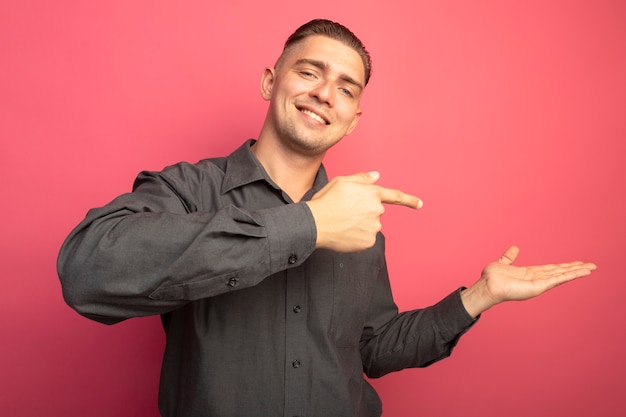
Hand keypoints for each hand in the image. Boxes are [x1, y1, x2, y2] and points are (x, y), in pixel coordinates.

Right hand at [306, 171, 421, 251]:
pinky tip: (345, 233)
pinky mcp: (368, 242)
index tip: (420, 204)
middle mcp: (377, 210)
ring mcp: (374, 227)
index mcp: (372, 193)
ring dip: (360, 225)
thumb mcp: (342, 182)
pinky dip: (357, 237)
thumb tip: (376, 176)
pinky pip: (366, 239)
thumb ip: (362, 179)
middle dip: (364, 212)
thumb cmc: (326, 201)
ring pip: (370, 226)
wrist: (316, 223)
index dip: (410, 200)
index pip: (396, 196)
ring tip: (342, 223)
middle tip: (345, 212)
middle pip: (375, 212)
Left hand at [461, 246, 596, 317]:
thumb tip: (515, 248)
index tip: (576, 263)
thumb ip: (510, 257)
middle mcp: (537, 279)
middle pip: (560, 272)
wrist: (487, 286)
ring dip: (577, 272)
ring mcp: (539, 284)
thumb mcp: (503, 263)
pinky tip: (581, 272)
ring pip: (562, 275)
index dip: (564, 266)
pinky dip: (570, 276)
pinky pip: (557, 279)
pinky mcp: (539, 287)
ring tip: (591, 268)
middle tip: (591, 265)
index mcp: (530, 273)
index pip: (551, 269)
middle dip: (575, 269)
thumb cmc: (492, 278)